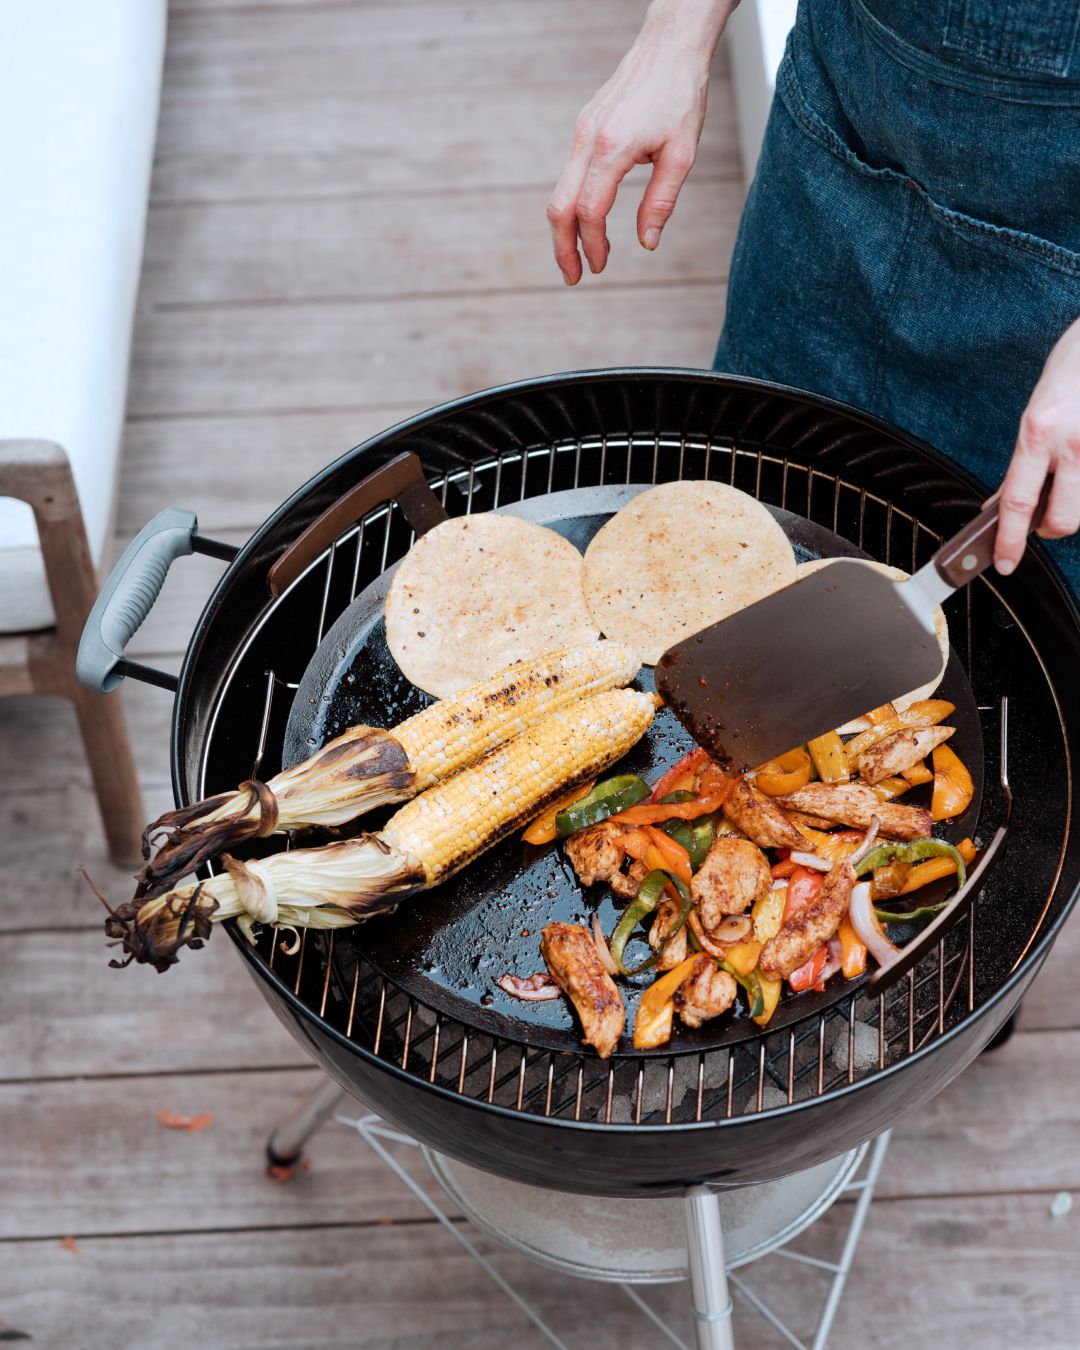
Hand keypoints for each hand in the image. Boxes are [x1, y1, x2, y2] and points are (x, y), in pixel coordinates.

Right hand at [546, 0, 733, 285]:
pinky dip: (574, 205)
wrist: (669, 46)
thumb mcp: (682, 154)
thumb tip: (647, 243)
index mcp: (613, 147)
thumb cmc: (681, 95)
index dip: (593, 245)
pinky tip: (591, 222)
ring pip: (559, 192)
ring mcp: (581, 133)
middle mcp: (588, 139)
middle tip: (573, 278)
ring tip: (582, 256)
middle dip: (562, 248)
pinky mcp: (583, 129)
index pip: (590, 210)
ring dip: (566, 230)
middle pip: (560, 207)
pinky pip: (569, 176)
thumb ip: (661, 201)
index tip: (602, 267)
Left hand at [995, 314, 1079, 573]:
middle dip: (1051, 528)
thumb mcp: (1036, 412)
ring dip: (1074, 505)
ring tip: (1068, 479)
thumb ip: (1023, 460)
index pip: (1017, 502)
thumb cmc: (1075, 367)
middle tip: (1044, 518)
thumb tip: (1003, 501)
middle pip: (1062, 520)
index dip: (1009, 540)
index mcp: (1038, 433)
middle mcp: (1072, 444)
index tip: (1003, 562)